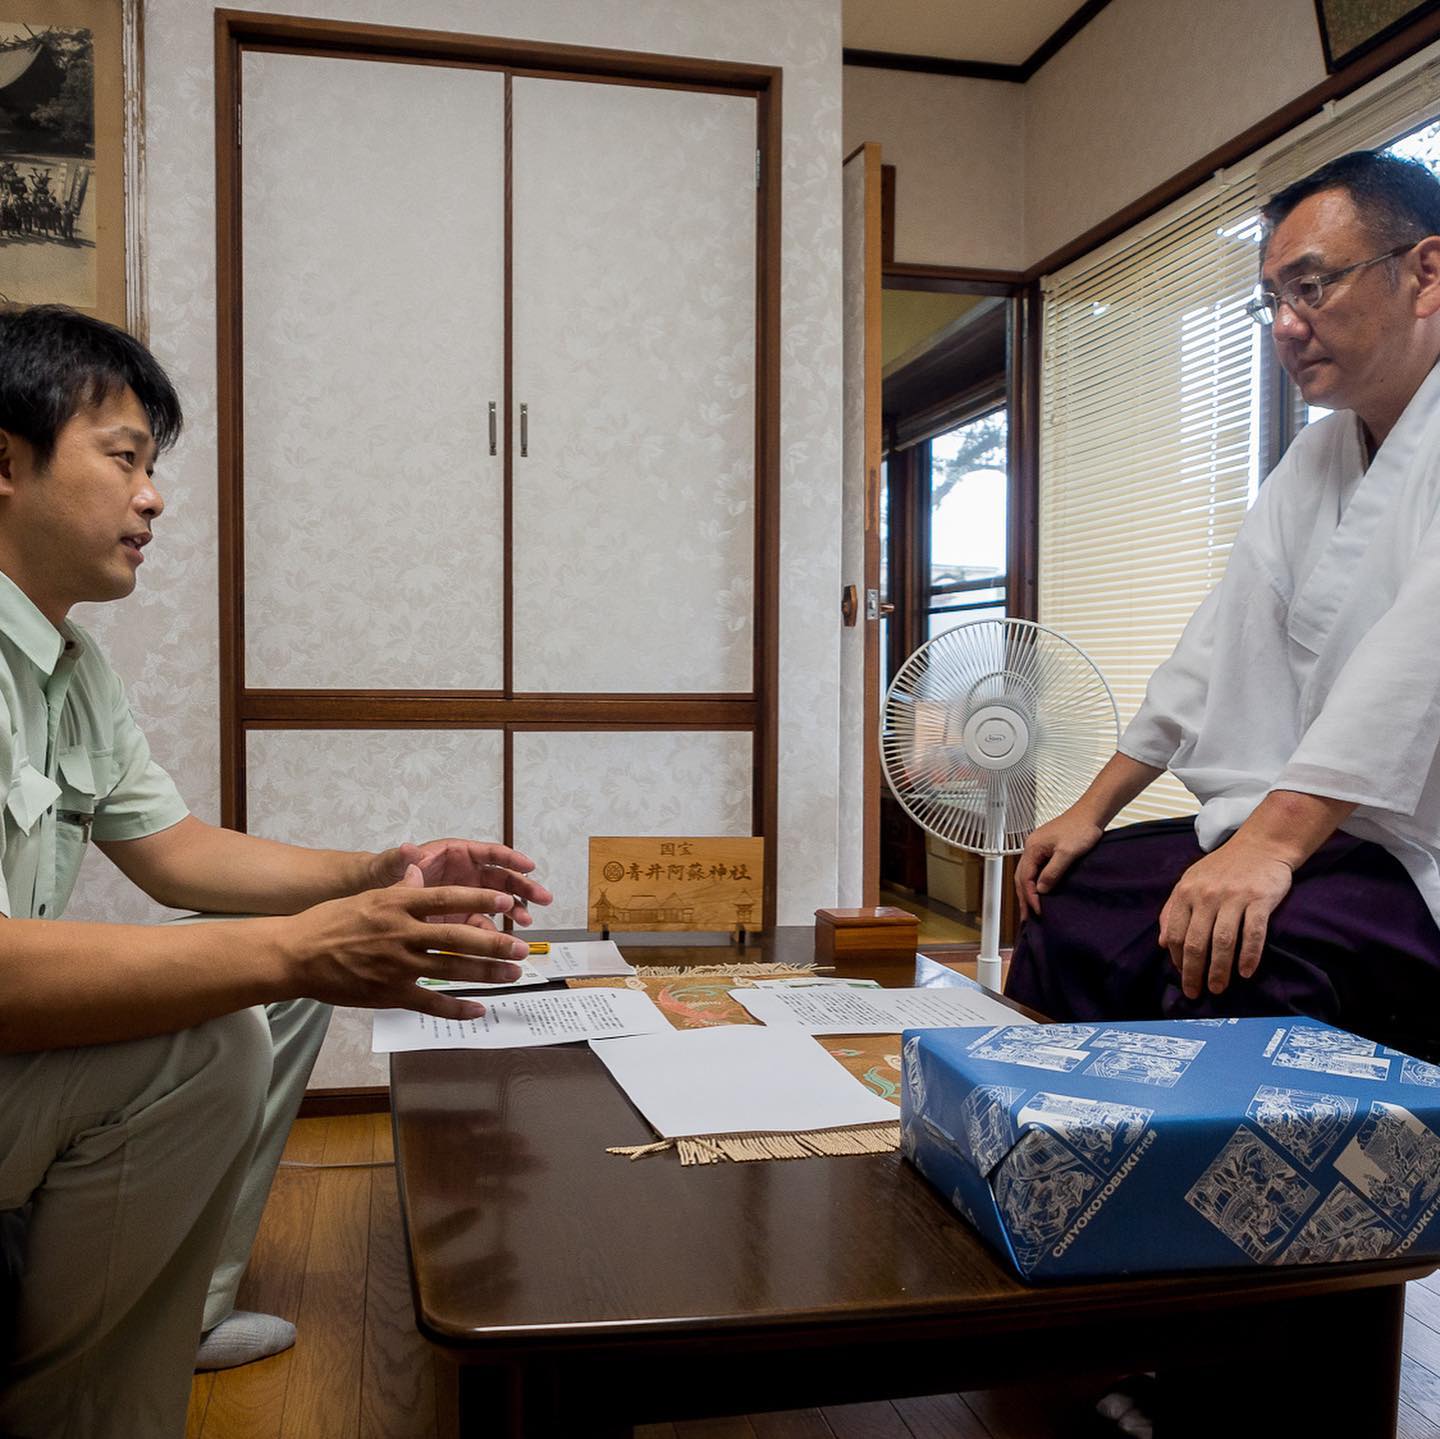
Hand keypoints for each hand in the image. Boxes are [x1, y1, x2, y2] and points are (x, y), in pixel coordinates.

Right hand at [277, 864, 528, 1019]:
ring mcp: (397, 966)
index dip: (480, 901)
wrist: (296, 955)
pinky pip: (430, 1003)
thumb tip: (422, 869)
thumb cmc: (331, 922)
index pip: (448, 899)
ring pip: (451, 970)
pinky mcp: (390, 993)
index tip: (506, 902)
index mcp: (397, 904)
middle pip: (458, 938)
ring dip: (486, 974)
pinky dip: (457, 1008)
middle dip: (495, 943)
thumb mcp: (368, 896)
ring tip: (513, 974)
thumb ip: (400, 888)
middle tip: (521, 947)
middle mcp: (402, 933)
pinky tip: (479, 1009)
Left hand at [369, 839, 553, 927]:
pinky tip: (500, 940)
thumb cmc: (380, 875)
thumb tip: (408, 850)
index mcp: (452, 853)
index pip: (487, 852)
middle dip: (523, 886)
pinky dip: (493, 931)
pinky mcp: (459, 917)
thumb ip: (399, 860)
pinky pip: (482, 922)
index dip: (510, 858)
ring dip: (514, 910)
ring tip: (526, 921)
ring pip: (496, 901)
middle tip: (542, 897)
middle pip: (500, 877)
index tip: (528, 866)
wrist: (369, 902)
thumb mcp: (387, 866)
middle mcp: (463, 873)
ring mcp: (463, 896)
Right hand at [1014, 811, 1103, 917]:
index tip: (1038, 911)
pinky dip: (1035, 883)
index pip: (1025, 878)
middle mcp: (1031, 848)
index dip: (1030, 896)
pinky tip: (1040, 891)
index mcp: (1033, 848)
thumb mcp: (1068, 853)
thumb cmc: (1081, 828)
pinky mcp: (1046, 849)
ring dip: (1028, 891)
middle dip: (1023, 897)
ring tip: (1031, 908)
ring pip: (1027, 874)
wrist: (1090, 814)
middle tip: (1026, 917)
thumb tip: (1041, 889)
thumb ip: (1053, 872)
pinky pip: (1035, 869)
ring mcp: (1038, 848)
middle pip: (1021, 877)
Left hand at [1158, 840, 1292, 1000]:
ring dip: (1219, 970)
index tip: (1181, 976)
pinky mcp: (1259, 899)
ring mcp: (1233, 897)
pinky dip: (1249, 956)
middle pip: (1195, 942)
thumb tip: (1161, 943)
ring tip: (1218, 988)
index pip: (1174, 933)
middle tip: (1196, 992)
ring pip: (1223, 942)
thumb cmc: (1223, 867)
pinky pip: (1253, 933)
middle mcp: (1206, 895)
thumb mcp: (1190, 881)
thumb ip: (1173, 910)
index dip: (1176, 959)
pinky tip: (1246, 972)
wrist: (1260, 845)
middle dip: (1194, 972)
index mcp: (1186, 892)